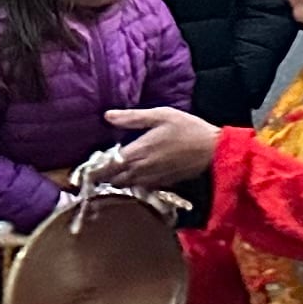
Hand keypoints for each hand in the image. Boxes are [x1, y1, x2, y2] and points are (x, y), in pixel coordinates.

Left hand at [95, 107, 218, 187]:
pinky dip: (132, 184)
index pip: (105, 166)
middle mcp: (139, 169)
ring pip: (123, 186)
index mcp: (136, 152)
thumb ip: (133, 117)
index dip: (93, 169)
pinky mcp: (160, 184)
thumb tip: (107, 116)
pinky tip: (134, 176)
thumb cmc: (188, 129)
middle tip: (99, 169)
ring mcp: (150, 179)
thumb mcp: (162, 115)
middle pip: (111, 179)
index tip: (88, 166)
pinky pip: (138, 188)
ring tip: (115, 173)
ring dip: (116, 181)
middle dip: (103, 176)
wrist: (214, 150)